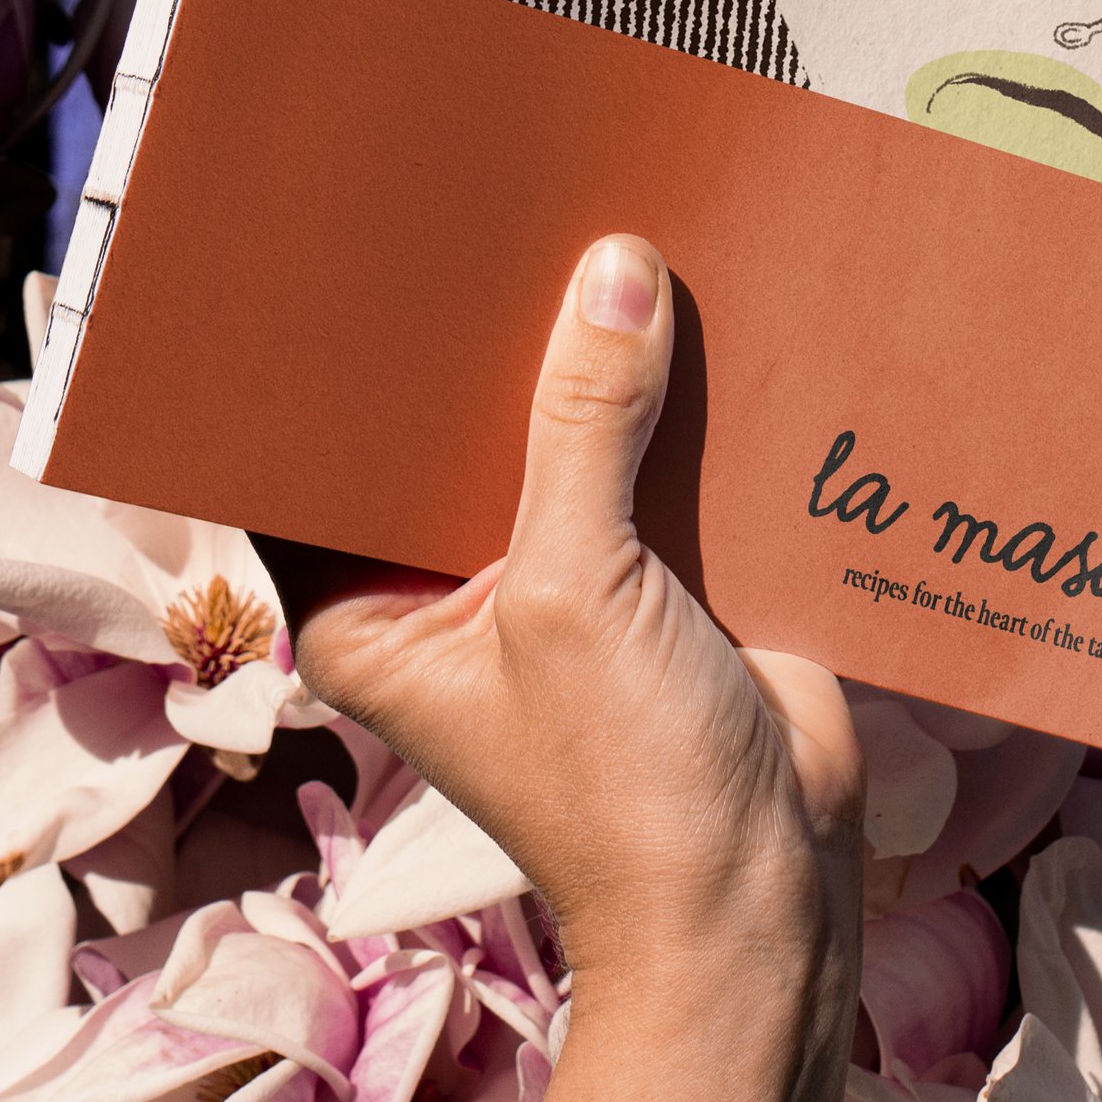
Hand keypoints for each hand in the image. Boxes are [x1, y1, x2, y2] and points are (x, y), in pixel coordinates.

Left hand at [297, 233, 862, 988]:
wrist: (767, 904)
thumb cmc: (624, 791)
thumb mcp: (574, 591)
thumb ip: (583, 425)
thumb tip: (613, 269)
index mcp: (375, 612)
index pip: (334, 458)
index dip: (351, 359)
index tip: (362, 240)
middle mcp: (455, 588)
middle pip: (462, 432)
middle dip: (495, 339)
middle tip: (505, 198)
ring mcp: (563, 581)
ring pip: (570, 436)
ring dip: (599, 359)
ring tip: (610, 217)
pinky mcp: (663, 577)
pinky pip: (660, 463)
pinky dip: (684, 405)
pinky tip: (702, 301)